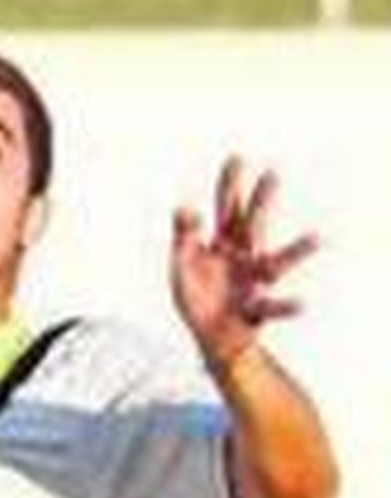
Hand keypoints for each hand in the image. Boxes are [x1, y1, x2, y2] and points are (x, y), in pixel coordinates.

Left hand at [171, 157, 319, 370]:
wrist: (212, 339)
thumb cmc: (197, 300)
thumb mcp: (181, 269)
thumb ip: (182, 240)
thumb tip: (184, 207)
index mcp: (222, 243)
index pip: (226, 209)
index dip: (230, 185)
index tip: (236, 158)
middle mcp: (243, 256)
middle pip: (253, 225)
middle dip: (262, 201)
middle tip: (273, 174)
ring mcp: (253, 281)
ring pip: (277, 262)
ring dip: (297, 251)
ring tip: (317, 239)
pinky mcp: (257, 309)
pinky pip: (273, 306)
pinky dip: (288, 306)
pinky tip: (304, 304)